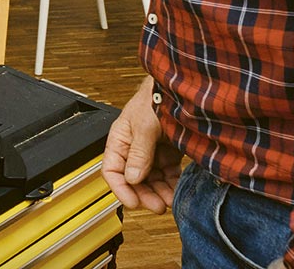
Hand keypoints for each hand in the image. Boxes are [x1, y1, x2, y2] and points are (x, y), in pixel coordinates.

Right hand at [102, 78, 182, 213]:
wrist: (181, 87)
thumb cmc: (156, 97)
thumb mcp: (144, 125)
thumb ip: (139, 153)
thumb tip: (132, 177)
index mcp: (120, 139)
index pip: (112, 169)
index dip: (120, 188)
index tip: (132, 203)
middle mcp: (134, 147)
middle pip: (133, 179)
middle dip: (144, 194)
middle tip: (157, 206)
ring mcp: (152, 150)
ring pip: (152, 179)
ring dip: (159, 192)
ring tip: (170, 201)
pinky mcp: (169, 151)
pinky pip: (168, 174)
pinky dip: (172, 184)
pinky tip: (178, 190)